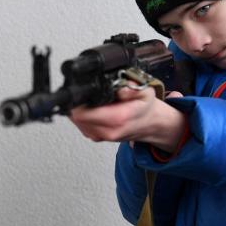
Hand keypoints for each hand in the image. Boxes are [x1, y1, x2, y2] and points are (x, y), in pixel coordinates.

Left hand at [68, 86, 185, 151]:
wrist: (150, 124)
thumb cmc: (145, 107)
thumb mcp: (145, 92)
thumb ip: (133, 88)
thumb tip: (120, 88)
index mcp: (117, 119)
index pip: (82, 113)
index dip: (77, 100)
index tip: (81, 91)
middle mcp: (107, 131)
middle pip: (75, 116)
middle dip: (77, 102)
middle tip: (86, 92)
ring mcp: (100, 136)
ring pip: (75, 121)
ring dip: (79, 108)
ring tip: (93, 100)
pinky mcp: (95, 137)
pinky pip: (80, 124)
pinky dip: (83, 114)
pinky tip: (93, 108)